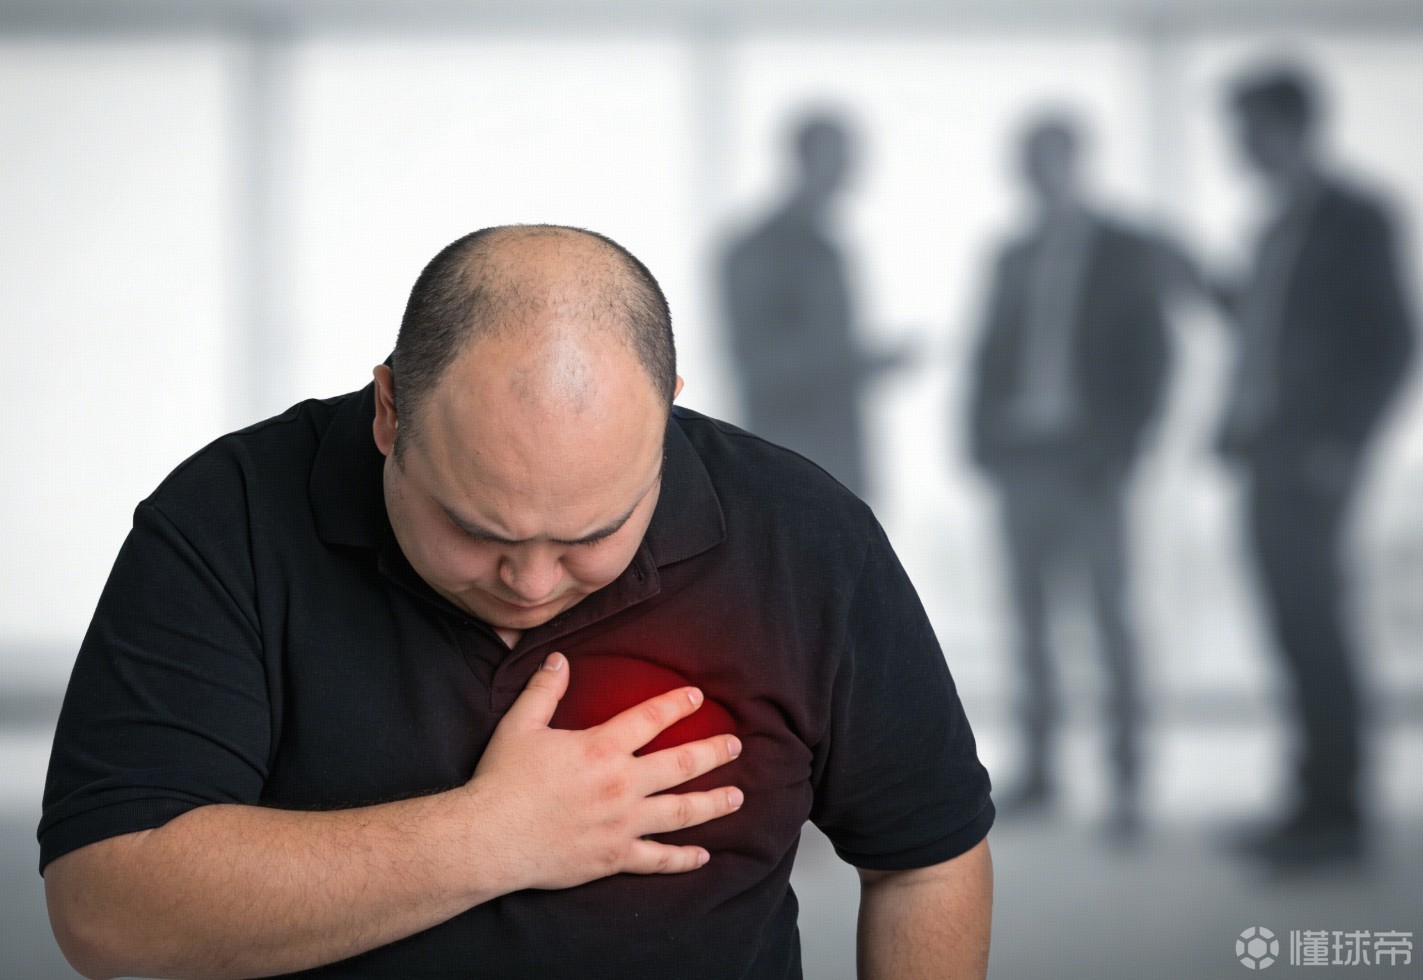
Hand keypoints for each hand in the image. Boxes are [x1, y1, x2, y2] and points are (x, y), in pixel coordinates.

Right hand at [463, 652, 742, 892]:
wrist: (489, 838)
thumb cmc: (501, 781)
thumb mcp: (520, 726)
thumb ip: (544, 690)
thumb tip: (559, 659)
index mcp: (601, 748)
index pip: (650, 719)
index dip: (676, 705)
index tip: (697, 697)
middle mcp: (621, 784)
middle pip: (680, 765)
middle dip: (712, 753)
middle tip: (735, 745)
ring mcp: (622, 824)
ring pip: (680, 812)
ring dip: (713, 803)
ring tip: (737, 796)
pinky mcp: (613, 856)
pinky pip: (656, 859)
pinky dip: (682, 859)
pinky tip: (702, 857)